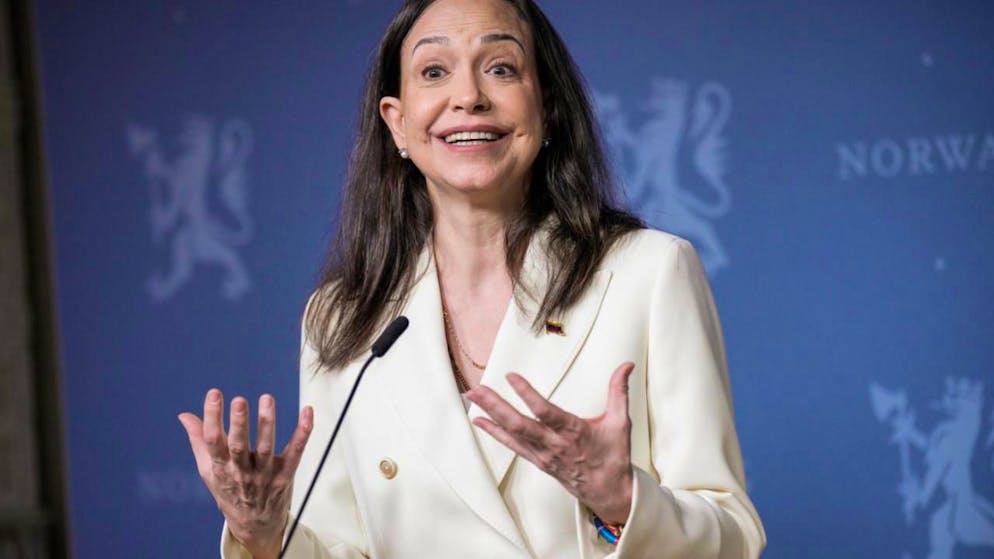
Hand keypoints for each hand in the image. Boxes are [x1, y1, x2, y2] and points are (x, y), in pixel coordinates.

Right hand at [178, 389, 312, 558]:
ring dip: (267, 423)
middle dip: (239, 424)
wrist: (254, 525)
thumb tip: (184, 415)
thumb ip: (199, 440)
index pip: (213, 441)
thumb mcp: (209, 470)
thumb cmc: (230, 490)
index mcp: (220, 468)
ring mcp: (265, 475)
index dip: (212, 417)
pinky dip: (303, 432)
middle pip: (239, 446)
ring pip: (266, 448)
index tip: (214, 394)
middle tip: (239, 400)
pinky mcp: (285, 476)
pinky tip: (307, 411)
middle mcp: (242, 472)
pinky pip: (296, 452)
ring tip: (266, 399)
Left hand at [467, 362, 634, 523]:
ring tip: (472, 396)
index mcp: (573, 432)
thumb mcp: (621, 422)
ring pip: (512, 433)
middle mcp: (554, 444)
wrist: (609, 493)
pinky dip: (494, 432)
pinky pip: (512, 445)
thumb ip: (619, 391)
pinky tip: (480, 420)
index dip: (526, 393)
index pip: (544, 411)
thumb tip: (627, 365)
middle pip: (518, 424)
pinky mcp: (538, 461)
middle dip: (495, 405)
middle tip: (476, 388)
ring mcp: (543, 454)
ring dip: (490, 414)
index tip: (510, 376)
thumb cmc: (613, 457)